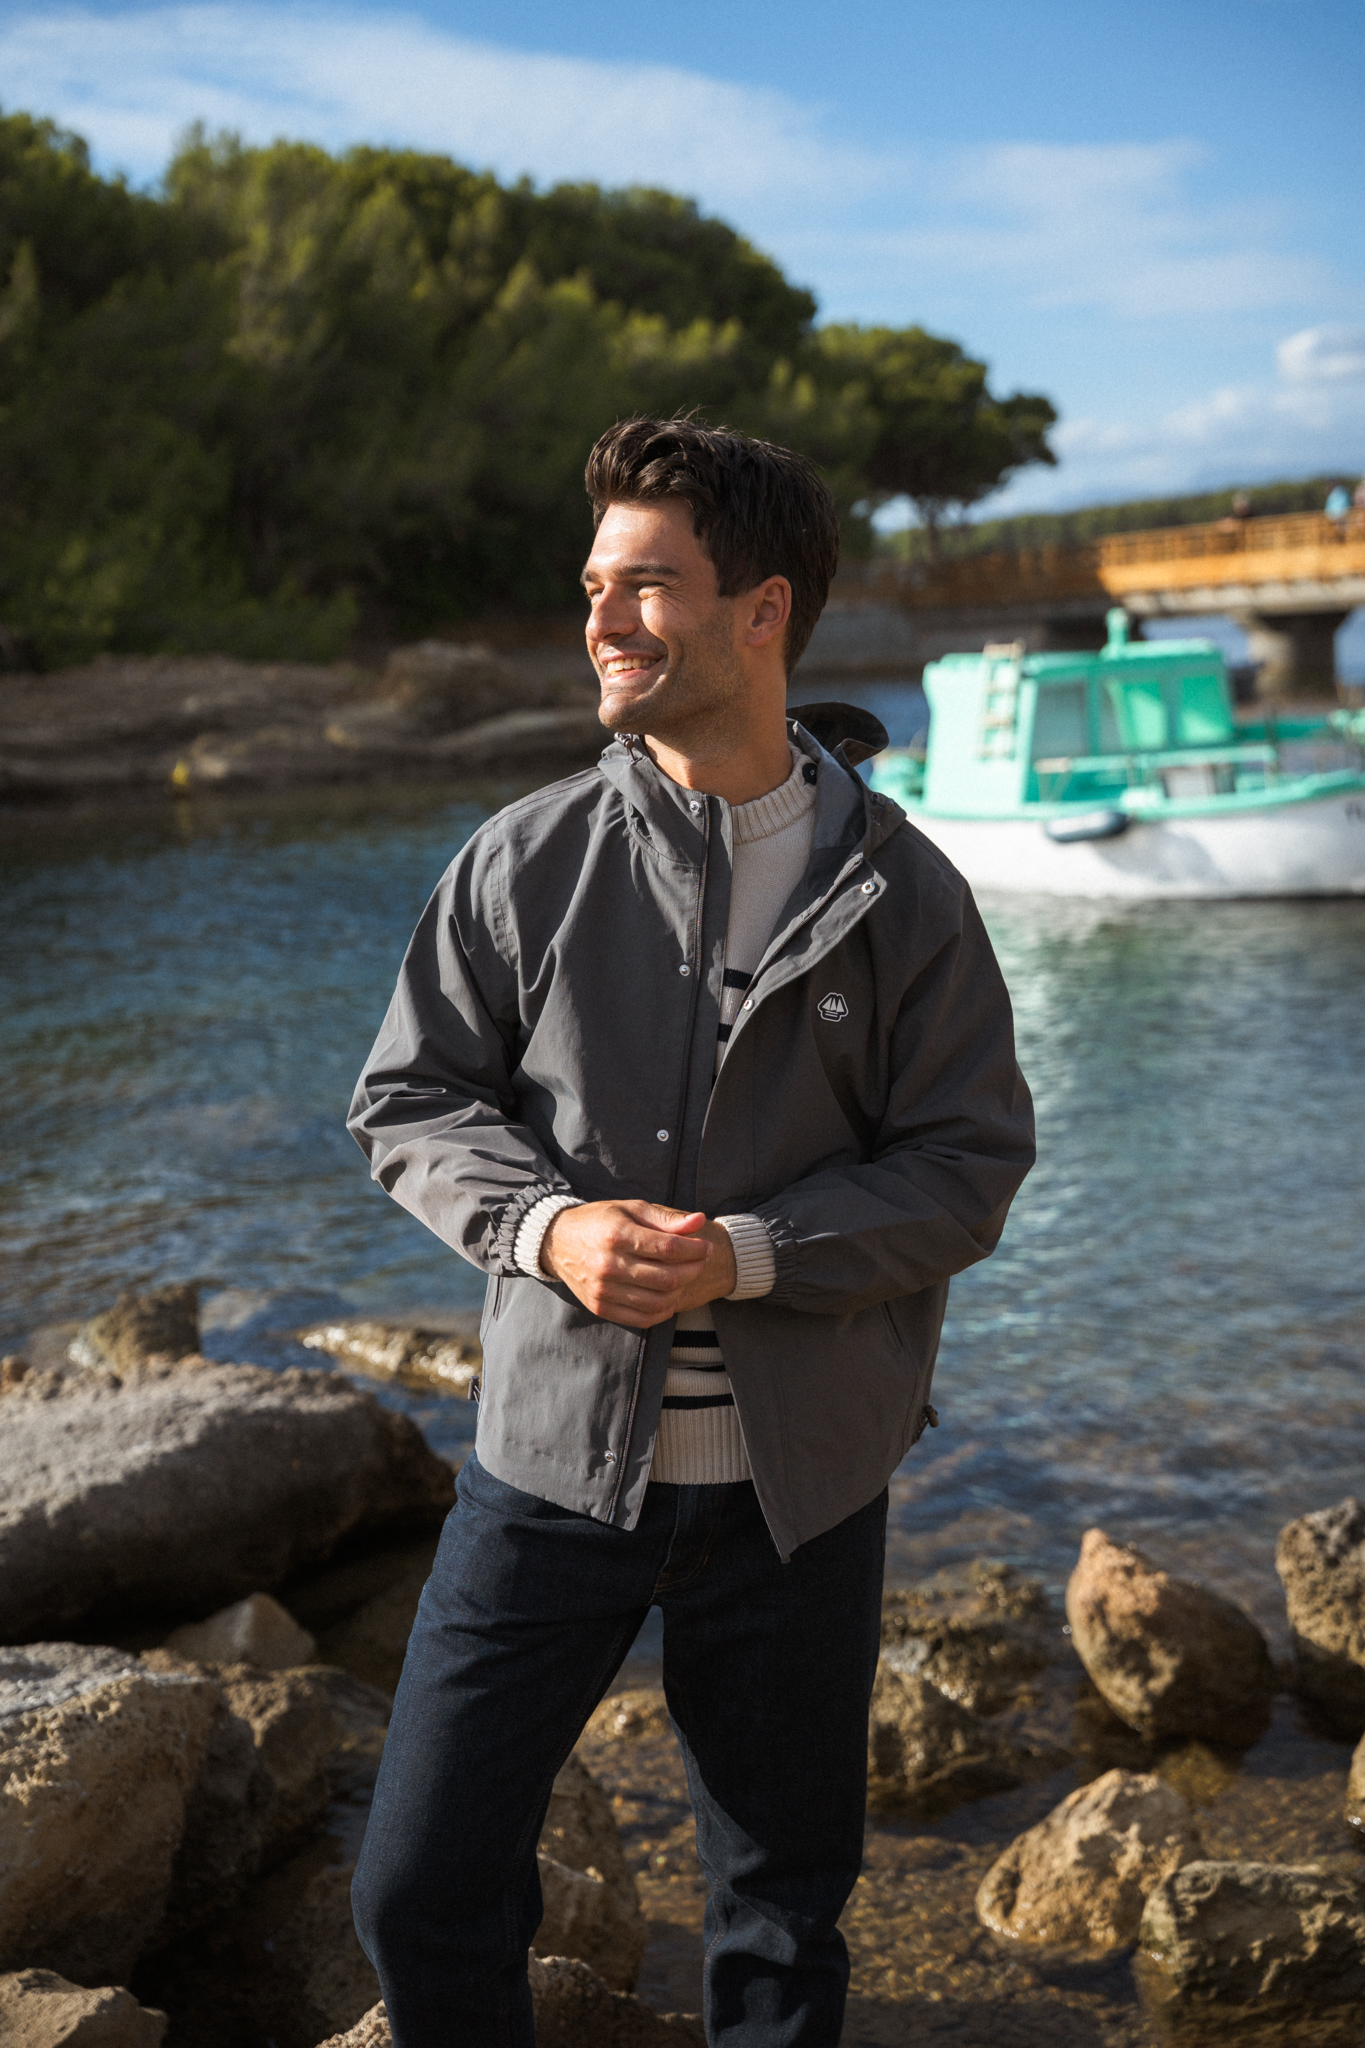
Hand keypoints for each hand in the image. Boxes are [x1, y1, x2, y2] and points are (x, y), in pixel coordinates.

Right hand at [540, 1201, 736, 1328]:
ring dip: (681, 1291)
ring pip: (658, 1301)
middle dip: (693, 1270)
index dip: (694, 1249)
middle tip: (701, 1261)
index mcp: (617, 1235)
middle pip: (667, 1277)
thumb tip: (700, 1221)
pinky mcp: (600, 1307)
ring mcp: (603, 1290)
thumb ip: (666, 1218)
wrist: (557, 1242)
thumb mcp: (631, 1209)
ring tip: (686, 1277)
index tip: (706, 1246)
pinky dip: (662, 1311)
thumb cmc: (600, 1221)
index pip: (668, 1248)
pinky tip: (669, 1297)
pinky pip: (641, 1318)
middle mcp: (608, 1265)